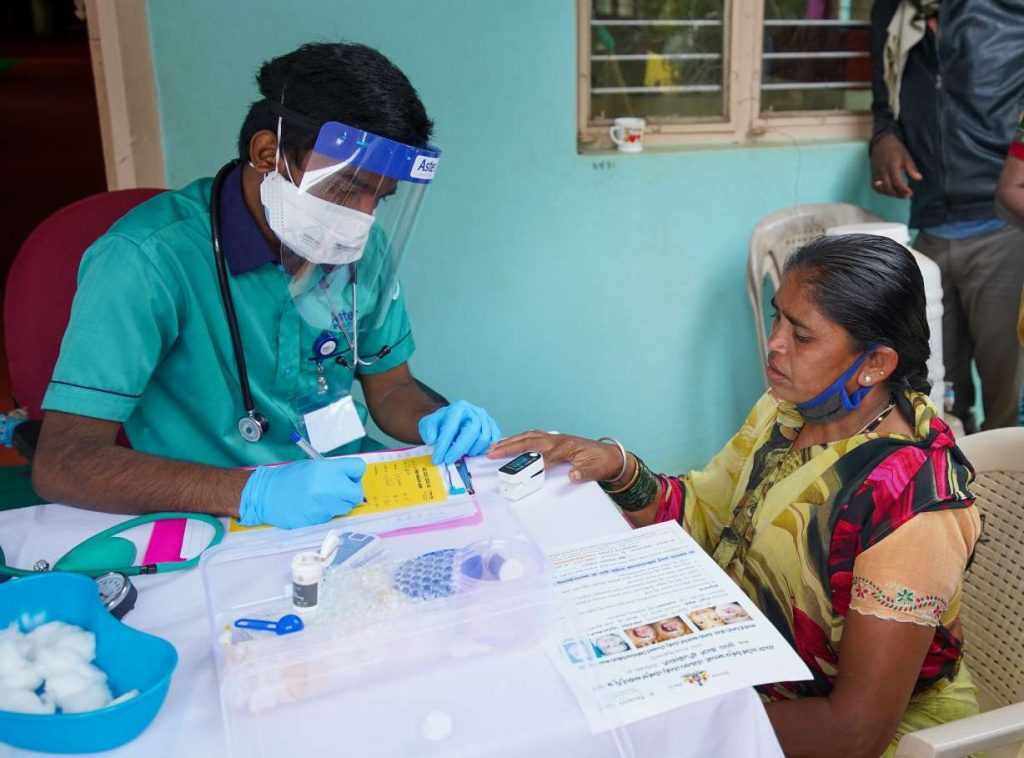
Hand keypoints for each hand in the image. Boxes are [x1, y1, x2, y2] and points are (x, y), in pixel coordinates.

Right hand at [239, 458, 366, 528]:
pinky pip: (331, 517)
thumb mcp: (312, 467)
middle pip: (356, 493)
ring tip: (322, 500)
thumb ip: (333, 472)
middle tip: (339, 492)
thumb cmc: (288, 478)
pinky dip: (325, 514)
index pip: (358, 468)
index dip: (355, 474)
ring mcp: (324, 506)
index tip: (349, 478)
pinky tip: (312, 508)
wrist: (265, 495)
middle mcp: (329, 487)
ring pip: (345, 508)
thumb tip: (350, 479)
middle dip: (350, 494)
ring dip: (338, 505)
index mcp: (327, 469)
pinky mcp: (318, 521)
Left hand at [419, 400, 500, 463]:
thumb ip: (428, 431)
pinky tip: (471, 451)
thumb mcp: (428, 424)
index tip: (438, 459)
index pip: (452, 428)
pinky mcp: (493, 427)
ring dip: (471, 451)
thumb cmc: (441, 423)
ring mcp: (486, 419)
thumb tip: (432, 439)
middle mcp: (475, 411)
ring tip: (461, 454)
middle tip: (448, 460)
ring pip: (484, 439)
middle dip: (459, 450)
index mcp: (458, 408)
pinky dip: (482, 450)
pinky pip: (493, 442)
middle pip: (472, 432)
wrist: (452, 421)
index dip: (444, 446)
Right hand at [487, 431, 625, 482]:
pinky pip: (532, 437)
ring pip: (528, 436)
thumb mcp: (595, 470)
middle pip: (530, 441)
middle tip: (491, 452)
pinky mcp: (553, 440)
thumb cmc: (601, 463)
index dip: (534, 463)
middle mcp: (558, 440)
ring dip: (511, 441)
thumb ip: (583, 473)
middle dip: (510, 446)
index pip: (547, 455)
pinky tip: (509, 442)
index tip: (520, 471)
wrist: (610, 456)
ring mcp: (555, 438)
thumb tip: (572, 475)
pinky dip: (519, 439)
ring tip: (494, 446)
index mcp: (567, 447)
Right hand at [870, 133, 922, 197]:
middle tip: (906, 195)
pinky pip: (875, 186)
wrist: (882, 142)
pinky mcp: (872, 174)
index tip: (910, 193)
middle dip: (897, 194)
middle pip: (888, 187)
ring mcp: (875, 173)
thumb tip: (919, 179)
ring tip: (898, 194)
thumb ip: (912, 169)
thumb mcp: (907, 156)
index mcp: (892, 165)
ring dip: (889, 194)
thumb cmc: (896, 149)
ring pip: (880, 189)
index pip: (896, 181)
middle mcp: (882, 170)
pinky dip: (881, 191)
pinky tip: (889, 191)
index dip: (903, 189)